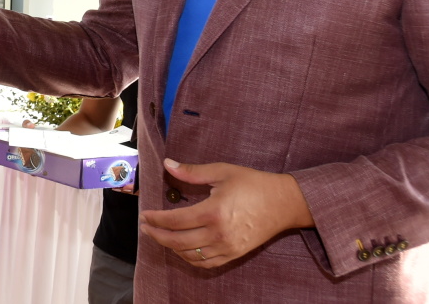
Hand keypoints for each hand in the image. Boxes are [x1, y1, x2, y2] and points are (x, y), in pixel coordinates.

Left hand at [139, 158, 313, 267]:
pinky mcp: (235, 254)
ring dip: (171, 247)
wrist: (284, 202)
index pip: (175, 221)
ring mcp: (227, 247)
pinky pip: (206, 263)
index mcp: (213, 212)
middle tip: (145, 227)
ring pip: (190, 255)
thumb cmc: (253, 183)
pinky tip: (181, 248)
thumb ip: (192, 171)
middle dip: (157, 235)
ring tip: (160, 235)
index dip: (156, 219)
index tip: (145, 214)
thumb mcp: (221, 171)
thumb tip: (168, 164)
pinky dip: (190, 258)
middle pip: (178, 241)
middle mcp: (219, 234)